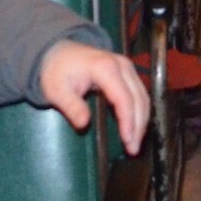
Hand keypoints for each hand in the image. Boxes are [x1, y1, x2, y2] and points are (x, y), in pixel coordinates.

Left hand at [38, 39, 148, 154]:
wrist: (58, 51)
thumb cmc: (57, 71)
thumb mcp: (56, 90)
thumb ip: (71, 106)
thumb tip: (84, 123)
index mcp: (105, 68)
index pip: (124, 98)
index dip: (128, 121)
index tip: (127, 140)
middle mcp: (122, 65)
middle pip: (138, 98)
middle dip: (138, 126)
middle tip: (133, 149)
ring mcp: (127, 67)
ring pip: (143, 97)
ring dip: (142, 121)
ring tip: (135, 143)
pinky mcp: (128, 72)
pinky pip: (140, 94)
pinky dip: (140, 112)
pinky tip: (135, 128)